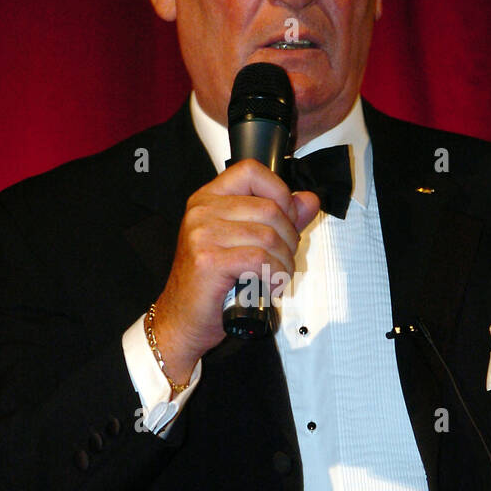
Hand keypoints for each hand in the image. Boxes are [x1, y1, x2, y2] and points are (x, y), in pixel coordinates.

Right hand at [152, 161, 320, 384]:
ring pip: (268, 236)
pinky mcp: (209, 260)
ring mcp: (202, 234)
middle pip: (269, 208)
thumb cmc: (210, 284)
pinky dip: (274, 275)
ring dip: (284, 261)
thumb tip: (309, 201)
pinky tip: (269, 286)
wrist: (181, 320)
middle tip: (284, 259)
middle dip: (290, 238)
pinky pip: (260, 259)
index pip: (252, 170)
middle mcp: (202, 211)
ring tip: (278, 276)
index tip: (286, 218)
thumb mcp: (244, 242)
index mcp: (208, 198)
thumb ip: (278, 219)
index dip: (279, 191)